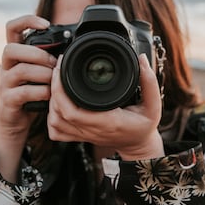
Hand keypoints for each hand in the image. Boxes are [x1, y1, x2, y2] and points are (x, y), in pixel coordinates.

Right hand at [0, 15, 55, 181]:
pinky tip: (49, 95)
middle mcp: (6, 66)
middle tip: (53, 64)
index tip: (46, 24)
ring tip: (54, 81)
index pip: (12, 28)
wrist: (17, 122)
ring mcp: (4, 84)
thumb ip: (49, 58)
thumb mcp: (41, 72)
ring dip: (42, 74)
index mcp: (15, 55)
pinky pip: (23, 92)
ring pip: (19, 70)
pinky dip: (40, 92)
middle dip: (36, 54)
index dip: (27, 21)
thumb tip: (72, 45)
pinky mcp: (8, 101)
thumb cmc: (33, 93)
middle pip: (11, 49)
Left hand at [48, 54, 164, 160]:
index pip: (73, 110)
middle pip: (59, 114)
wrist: (138, 146)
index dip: (60, 90)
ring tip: (57, 83)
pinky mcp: (79, 136)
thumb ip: (150, 83)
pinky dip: (52, 118)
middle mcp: (91, 130)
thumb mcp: (153, 106)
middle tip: (58, 68)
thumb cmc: (143, 126)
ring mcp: (83, 135)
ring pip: (55, 123)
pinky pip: (57, 132)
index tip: (62, 68)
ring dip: (51, 102)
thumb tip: (142, 59)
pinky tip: (57, 104)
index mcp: (107, 121)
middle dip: (53, 89)